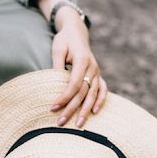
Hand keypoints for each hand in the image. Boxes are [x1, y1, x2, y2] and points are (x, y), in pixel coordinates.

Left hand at [49, 9, 107, 127]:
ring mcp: (97, 72)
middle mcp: (93, 67)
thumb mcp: (57, 49)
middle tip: (61, 122)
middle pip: (83, 93)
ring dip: (85, 110)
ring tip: (79, 125)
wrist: (76, 32)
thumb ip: (57, 65)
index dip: (64, 97)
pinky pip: (103, 90)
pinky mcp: (98, 75)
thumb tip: (55, 84)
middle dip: (72, 109)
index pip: (74, 84)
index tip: (52, 108)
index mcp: (83, 60)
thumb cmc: (64, 40)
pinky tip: (95, 112)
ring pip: (93, 94)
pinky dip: (100, 101)